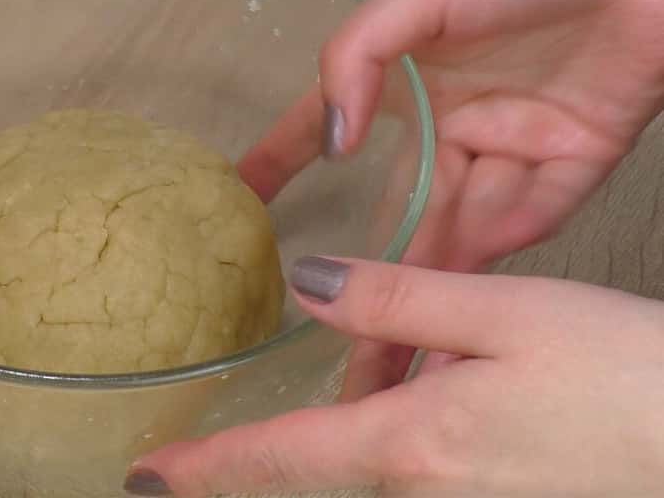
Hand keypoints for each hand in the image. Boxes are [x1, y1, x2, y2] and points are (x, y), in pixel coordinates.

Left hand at [125, 257, 663, 496]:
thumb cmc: (621, 376)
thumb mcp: (504, 316)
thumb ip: (396, 302)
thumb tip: (308, 283)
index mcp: (408, 444)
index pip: (278, 460)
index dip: (205, 470)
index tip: (144, 476)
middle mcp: (421, 492)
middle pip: (316, 472)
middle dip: (264, 457)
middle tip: (207, 447)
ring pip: (365, 472)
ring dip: (332, 443)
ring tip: (314, 411)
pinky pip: (410, 476)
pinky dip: (385, 443)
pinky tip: (414, 400)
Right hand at [237, 0, 663, 401]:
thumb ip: (358, 57)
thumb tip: (333, 141)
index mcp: (407, 80)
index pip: (327, 131)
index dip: (282, 163)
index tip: (240, 199)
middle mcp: (453, 122)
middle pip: (404, 211)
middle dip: (375, 277)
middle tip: (340, 336)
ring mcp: (512, 145)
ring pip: (464, 227)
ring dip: (437, 280)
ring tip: (399, 335)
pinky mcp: (574, 159)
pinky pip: (535, 214)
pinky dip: (505, 241)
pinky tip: (475, 274)